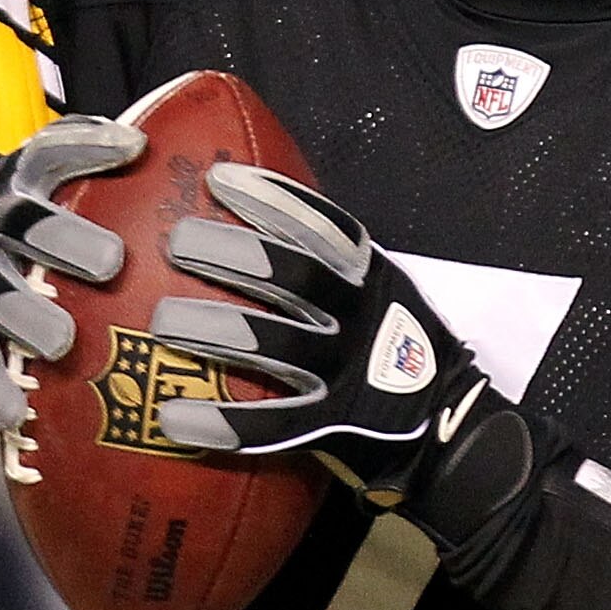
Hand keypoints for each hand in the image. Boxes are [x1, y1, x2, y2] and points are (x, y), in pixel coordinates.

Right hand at [0, 116, 143, 429]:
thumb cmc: (26, 216)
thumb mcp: (45, 175)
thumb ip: (90, 155)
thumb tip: (145, 145)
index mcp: (19, 184)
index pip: (50, 154)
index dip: (88, 147)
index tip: (133, 150)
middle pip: (24, 226)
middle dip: (64, 240)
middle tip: (110, 262)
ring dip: (29, 318)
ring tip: (62, 343)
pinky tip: (17, 415)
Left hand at [145, 165, 538, 541]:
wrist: (448, 429)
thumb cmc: (396, 352)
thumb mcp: (380, 294)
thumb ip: (331, 267)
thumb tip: (247, 223)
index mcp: (371, 279)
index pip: (323, 226)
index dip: (273, 199)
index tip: (219, 181)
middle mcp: (361, 318)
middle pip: (293, 276)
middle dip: (232, 253)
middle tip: (179, 241)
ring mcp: (348, 373)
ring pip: (274, 345)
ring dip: (213, 328)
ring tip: (161, 320)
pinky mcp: (334, 427)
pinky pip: (270, 425)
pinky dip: (221, 421)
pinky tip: (173, 416)